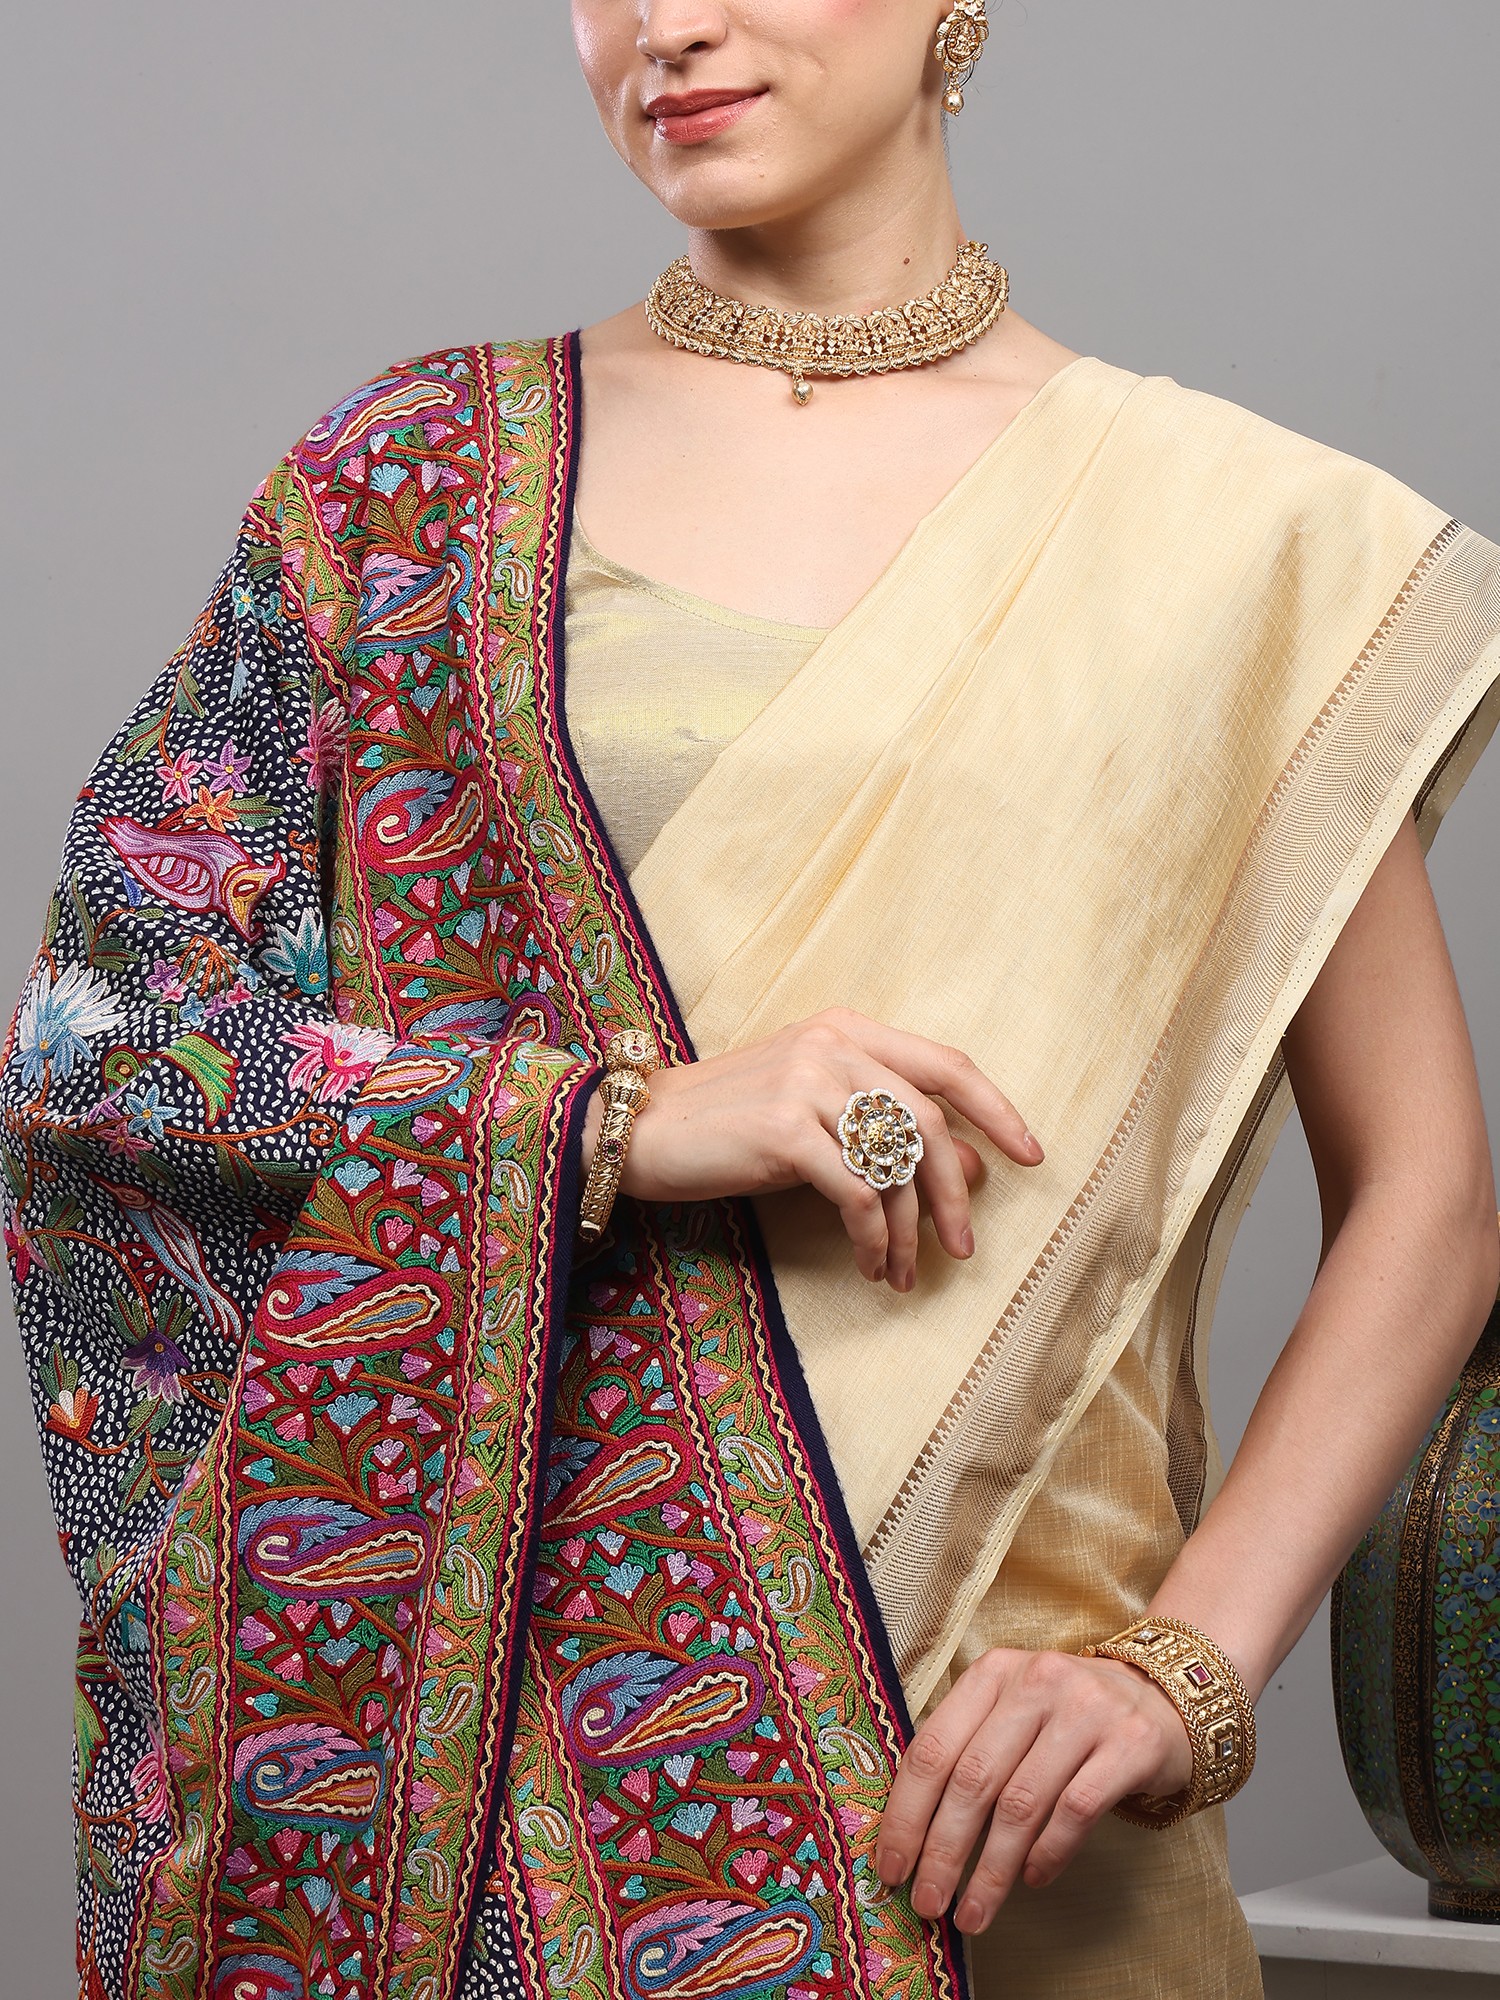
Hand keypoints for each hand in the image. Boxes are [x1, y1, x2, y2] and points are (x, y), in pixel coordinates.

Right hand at [581, 1008, 1041, 1291]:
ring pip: (895, 1164)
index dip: (996, 1111)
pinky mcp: (782, 1128)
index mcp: (848, 1029)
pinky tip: (868, 1262)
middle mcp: (834, 1045)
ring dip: (910, 1230)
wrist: (642, 1128)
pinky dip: (871, 1237)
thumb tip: (968, 1166)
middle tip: (962, 1247)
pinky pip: (856, 1193)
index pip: (947, 1065)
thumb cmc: (731, 1122)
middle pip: (929, 1123)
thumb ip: (882, 1124)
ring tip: (901, 1272)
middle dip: (955, 1194)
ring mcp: (808, 1082)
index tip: (1029, 1156)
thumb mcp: (815, 1109)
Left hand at [875, 1647, 1193, 1931]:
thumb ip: (968, 1751)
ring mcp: (1086, 1709)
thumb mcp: (1012, 1712)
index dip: (907, 1813)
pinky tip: (1032, 1880)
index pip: (933, 1748)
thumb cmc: (1068, 1718)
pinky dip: (1048, 1853)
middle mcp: (1036, 1682)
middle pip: (973, 1779)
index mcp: (993, 1672)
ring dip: (992, 1869)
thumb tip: (914, 1836)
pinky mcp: (1130, 1743)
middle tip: (927, 1903)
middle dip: (943, 1851)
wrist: (1164, 1697)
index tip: (892, 1868)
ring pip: (1021, 1803)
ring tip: (974, 1911)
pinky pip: (1076, 1811)